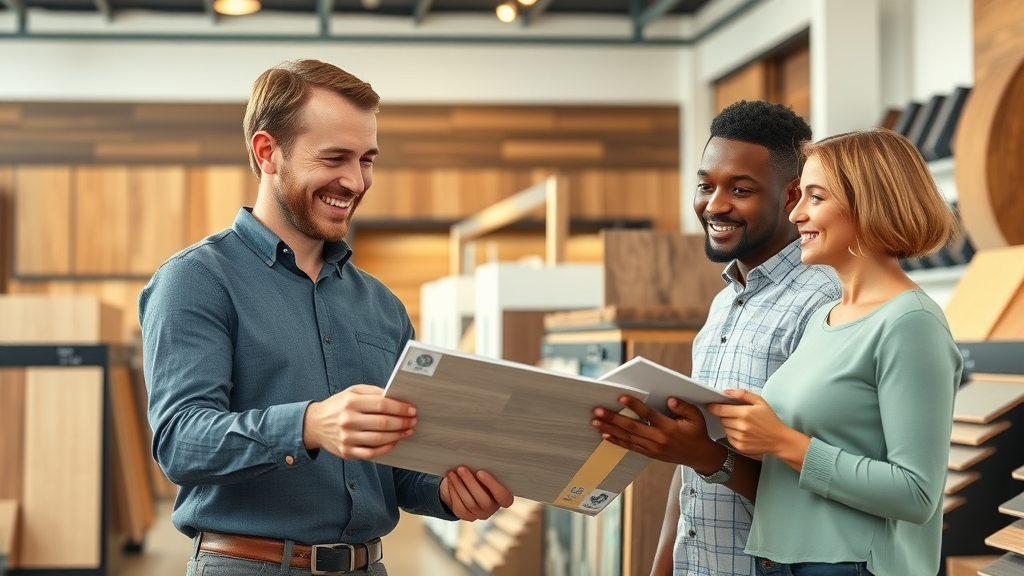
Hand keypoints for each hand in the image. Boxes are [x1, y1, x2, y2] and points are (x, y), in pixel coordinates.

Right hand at [302, 384, 416, 459]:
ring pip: (379, 439)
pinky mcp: (346, 452)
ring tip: (407, 431)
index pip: (382, 405)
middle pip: (383, 423)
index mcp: (350, 402)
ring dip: (397, 435)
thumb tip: (396, 396)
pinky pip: (371, 453)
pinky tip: (393, 442)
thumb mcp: (352, 392)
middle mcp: (348, 420)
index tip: (411, 409)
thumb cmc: (337, 406)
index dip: (400, 408)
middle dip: (402, 422)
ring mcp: (347, 438)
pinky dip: (385, 448)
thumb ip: (373, 392)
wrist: (314, 424)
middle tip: (413, 421)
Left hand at [440, 467, 514, 520]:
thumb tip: (476, 461)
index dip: (492, 485)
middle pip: (484, 501)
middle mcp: (493, 508)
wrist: (465, 486)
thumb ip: (485, 471)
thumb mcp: (484, 472)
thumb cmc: (478, 475)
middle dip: (471, 483)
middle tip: (461, 469)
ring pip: (470, 504)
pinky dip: (454, 492)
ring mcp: (480, 514)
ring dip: (459, 486)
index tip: (480, 472)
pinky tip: (450, 481)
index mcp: (503, 497)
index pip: (503, 497)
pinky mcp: (467, 516)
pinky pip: (460, 507)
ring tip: (452, 473)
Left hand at [590, 394, 721, 469]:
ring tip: (595, 422)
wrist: (699, 456)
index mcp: (669, 428)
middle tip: (597, 411)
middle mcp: (658, 439)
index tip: (620, 397)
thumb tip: (669, 399)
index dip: (634, 405)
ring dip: (610, 429)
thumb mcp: (696, 417)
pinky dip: (616, 441)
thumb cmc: (696, 433)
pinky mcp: (649, 454)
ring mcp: (652, 448)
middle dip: (613, 418)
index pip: (648, 415)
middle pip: (632, 427)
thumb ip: (683, 406)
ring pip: (627, 438)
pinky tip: (605, 435)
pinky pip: (630, 447)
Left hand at [707, 389, 804, 460]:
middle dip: (725, 415)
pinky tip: (743, 432)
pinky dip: (732, 434)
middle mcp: (741, 426)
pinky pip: (728, 437)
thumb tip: (726, 392)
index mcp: (745, 413)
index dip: (713, 407)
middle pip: (722, 418)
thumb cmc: (770, 419)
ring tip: (741, 424)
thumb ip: (743, 394)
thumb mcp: (760, 402)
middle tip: (735, 414)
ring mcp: (740, 438)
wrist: (779, 440)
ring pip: (724, 428)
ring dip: (729, 424)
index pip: (720, 409)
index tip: (709, 405)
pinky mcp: (739, 446)